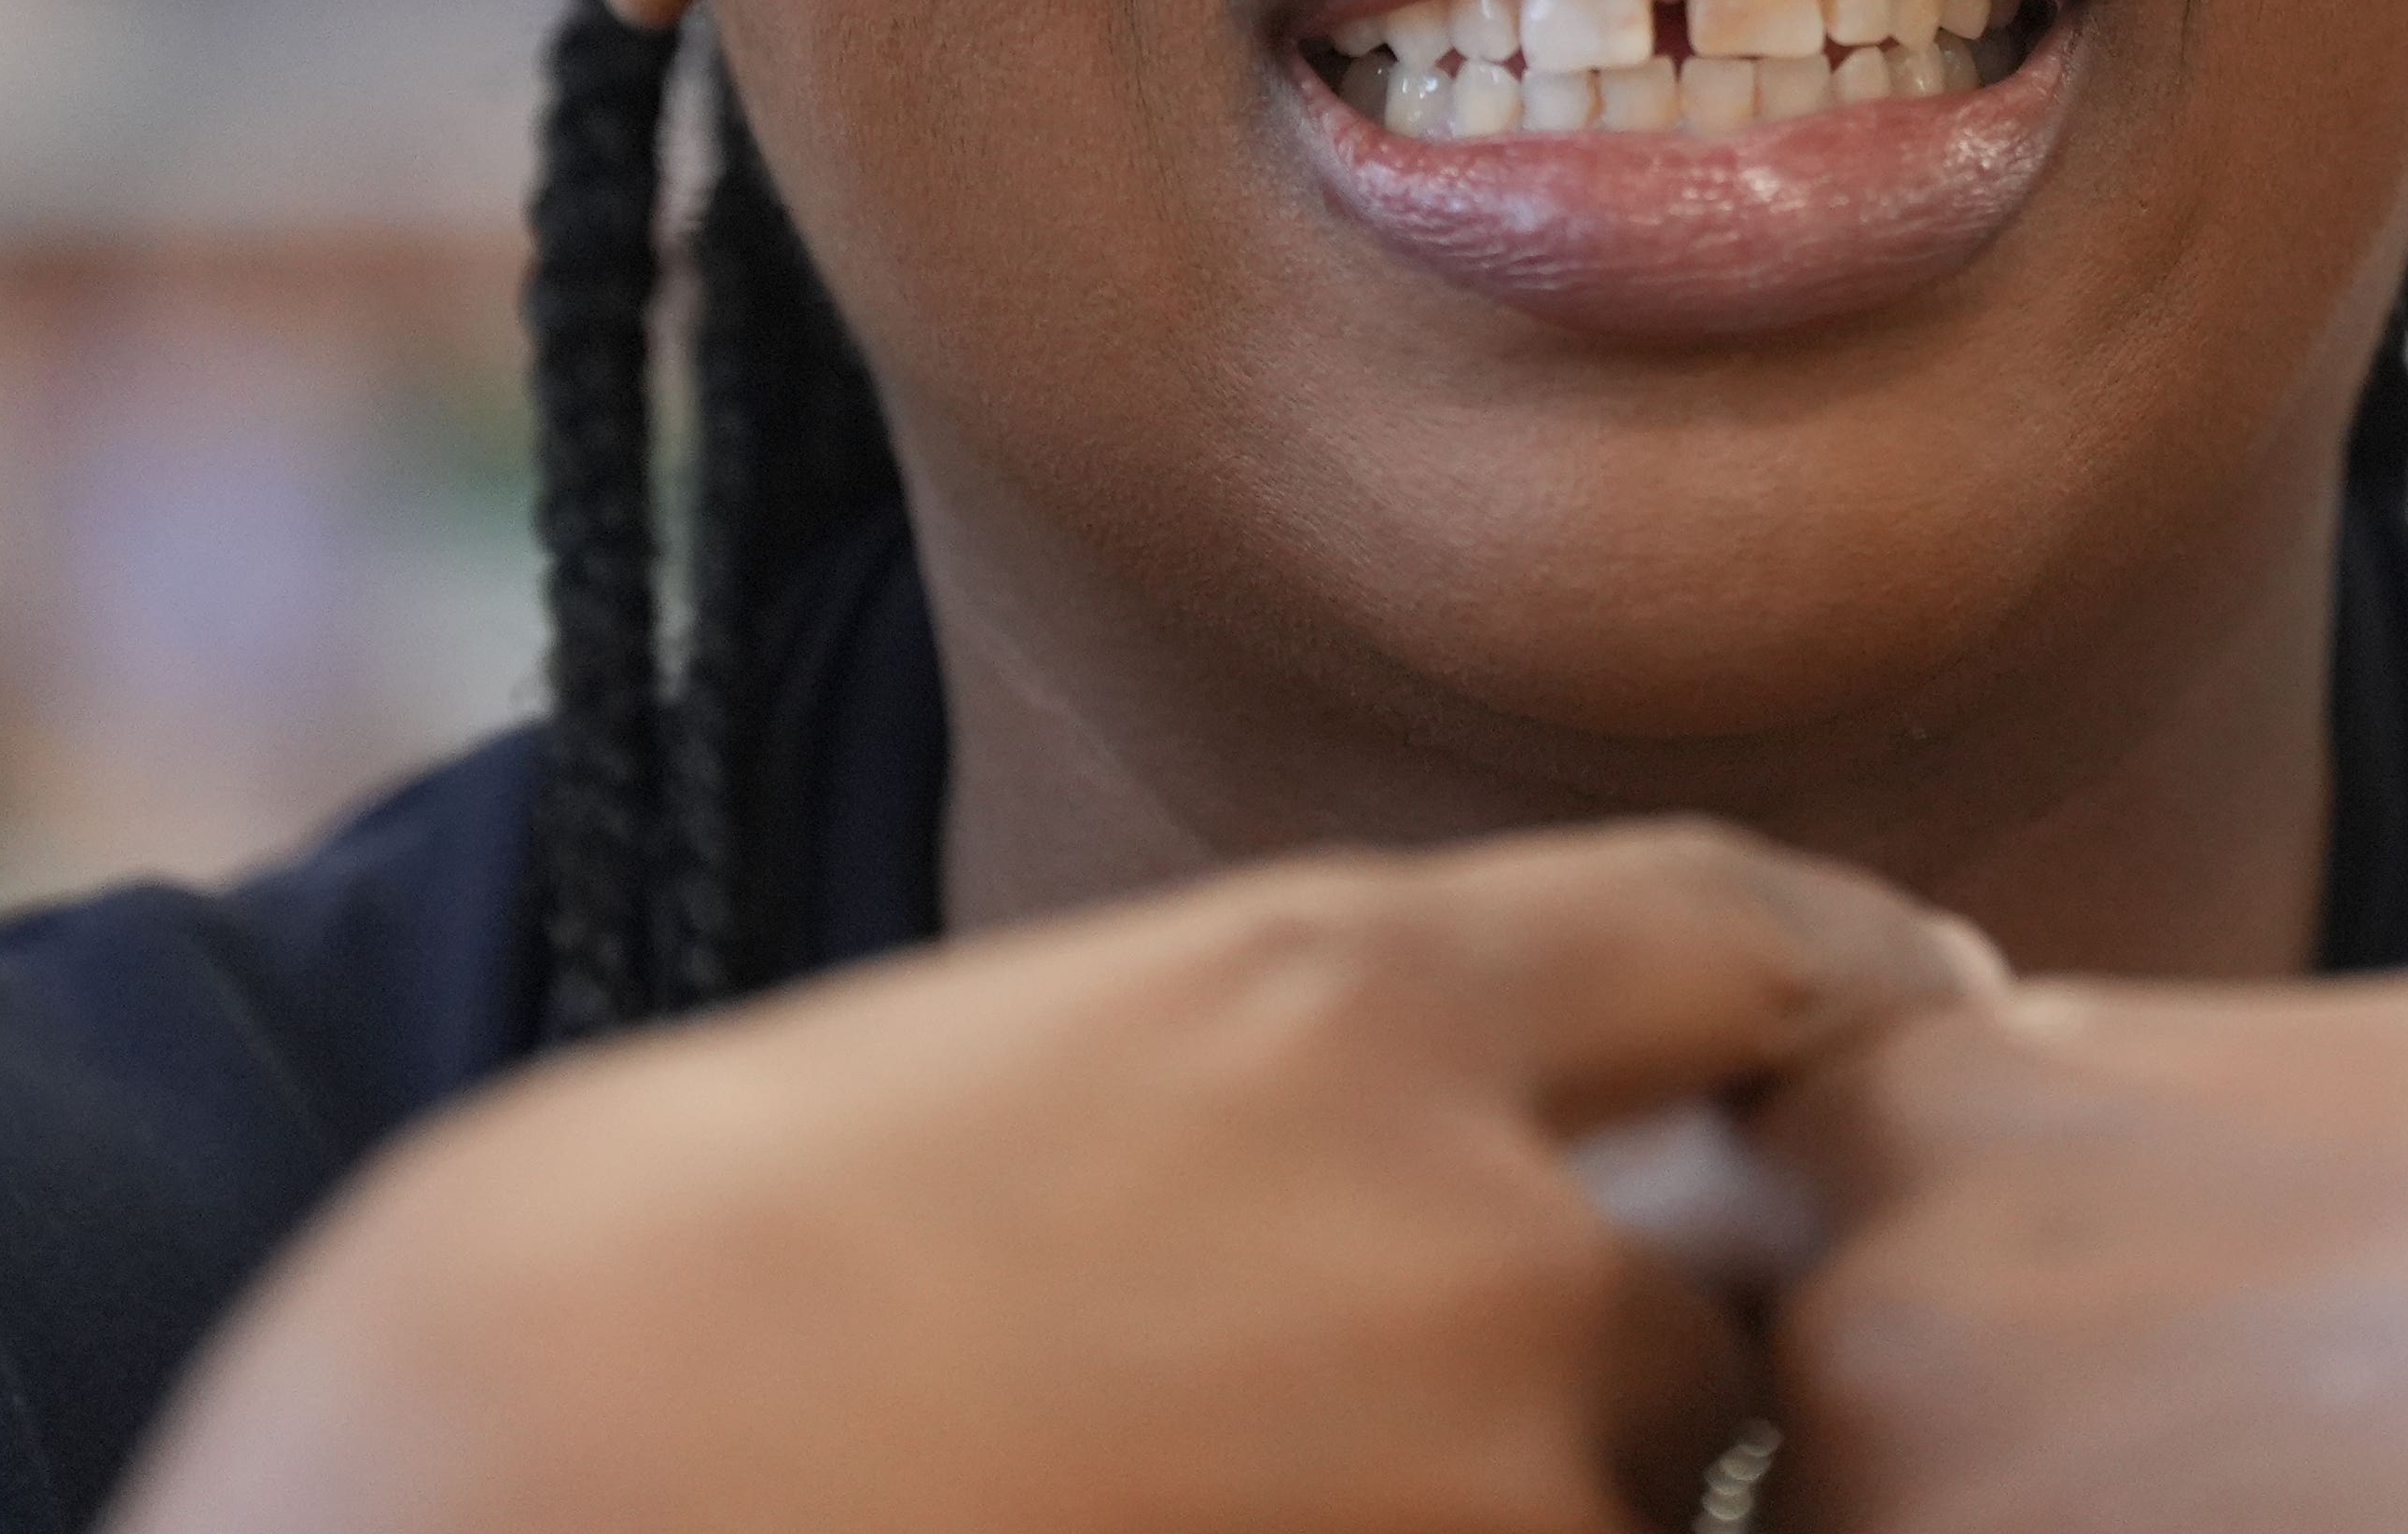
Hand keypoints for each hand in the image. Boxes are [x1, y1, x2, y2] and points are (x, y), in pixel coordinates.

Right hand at [111, 821, 1985, 1533]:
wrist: (470, 1503)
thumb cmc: (603, 1317)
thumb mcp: (968, 1095)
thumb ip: (1231, 1110)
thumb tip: (1356, 1186)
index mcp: (1344, 992)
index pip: (1731, 932)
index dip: (1851, 985)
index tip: (1938, 1023)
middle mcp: (1479, 1232)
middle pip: (1702, 1323)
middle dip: (1609, 1390)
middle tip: (1393, 1439)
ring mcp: (1476, 1495)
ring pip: (1603, 1533)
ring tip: (1195, 1496)